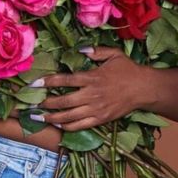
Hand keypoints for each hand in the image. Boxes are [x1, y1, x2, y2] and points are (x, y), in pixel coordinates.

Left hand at [38, 46, 155, 130]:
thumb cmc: (128, 70)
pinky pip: (81, 125)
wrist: (144, 89)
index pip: (65, 80)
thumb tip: (79, 51)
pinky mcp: (101, 119)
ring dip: (52, 118)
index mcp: (92, 78)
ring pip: (69, 116)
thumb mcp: (113, 54)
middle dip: (46, 104)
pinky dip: (68, 127)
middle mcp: (92, 95)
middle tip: (32, 105)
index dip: (48, 82)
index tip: (35, 83)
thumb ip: (95, 52)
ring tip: (39, 118)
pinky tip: (58, 125)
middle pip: (63, 101)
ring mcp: (96, 109)